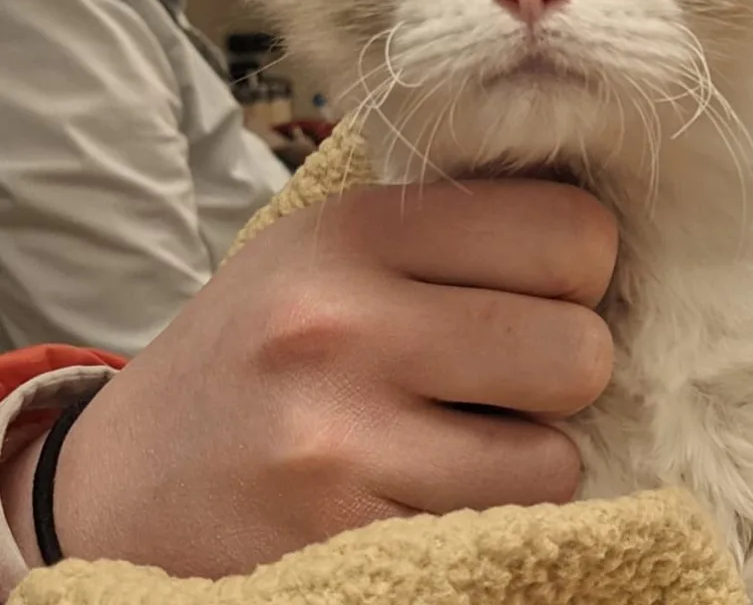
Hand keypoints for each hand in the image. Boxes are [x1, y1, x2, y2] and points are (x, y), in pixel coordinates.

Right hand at [1, 181, 616, 578]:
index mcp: (353, 231)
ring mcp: (333, 443)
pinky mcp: (340, 541)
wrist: (123, 486)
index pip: (575, 233)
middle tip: (503, 382)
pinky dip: (490, 522)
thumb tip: (611, 232)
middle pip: (582, 351)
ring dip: (530, 462)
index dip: (579, 274)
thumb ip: (455, 231)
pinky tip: (425, 497)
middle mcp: (339, 326)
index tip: (537, 295)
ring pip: (556, 460)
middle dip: (563, 373)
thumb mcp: (332, 253)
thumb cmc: (262, 354)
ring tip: (454, 445)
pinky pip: (504, 532)